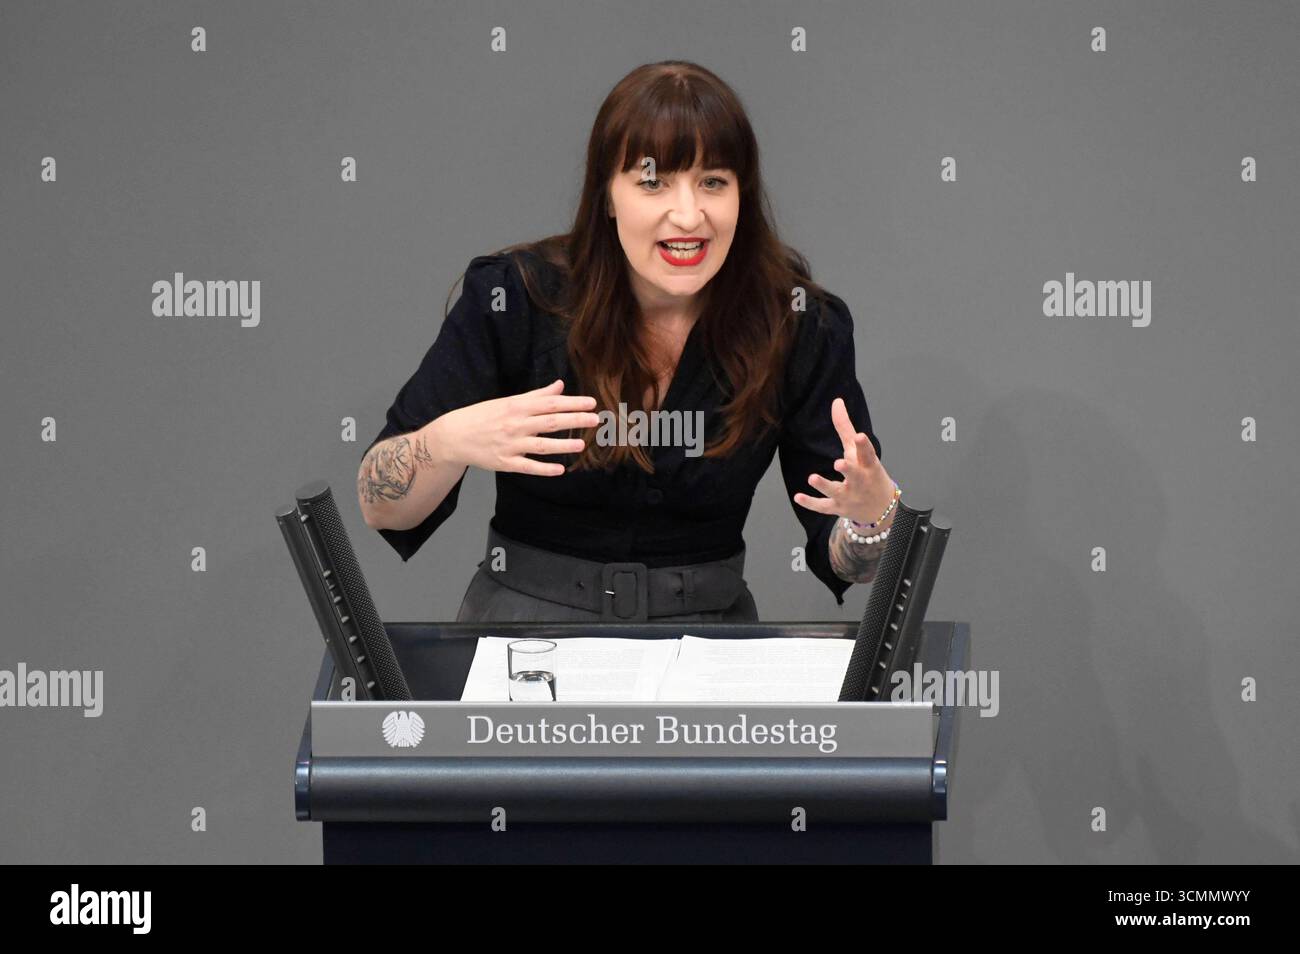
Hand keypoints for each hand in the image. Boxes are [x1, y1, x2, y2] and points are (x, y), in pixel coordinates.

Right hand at [433, 379, 599, 475]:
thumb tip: (559, 386)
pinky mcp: (505, 463)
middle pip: (550, 422)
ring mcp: (510, 445)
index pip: (549, 403)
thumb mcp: (507, 401)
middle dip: (574, 420)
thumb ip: (535, 396)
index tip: (591, 402)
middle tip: (594, 419)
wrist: (453, 436)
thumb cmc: (482, 416)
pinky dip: (544, 469)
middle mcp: (515, 425)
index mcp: (516, 407)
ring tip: (581, 444)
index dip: (572, 403)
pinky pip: (528, 467)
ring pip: (541, 446)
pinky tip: (560, 469)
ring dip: (563, 445)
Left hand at [792, 397, 893, 522]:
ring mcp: (849, 496)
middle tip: (839, 463)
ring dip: (824, 485)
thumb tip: (836, 401)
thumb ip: (846, 427)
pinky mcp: (839, 507)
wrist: (881, 508)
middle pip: (855, 475)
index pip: (868, 454)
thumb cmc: (868, 473)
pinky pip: (824, 506)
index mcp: (868, 465)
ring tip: (812, 478)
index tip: (860, 436)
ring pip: (836, 491)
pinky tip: (797, 497)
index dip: (864, 445)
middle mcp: (860, 481)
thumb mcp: (859, 451)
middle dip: (848, 470)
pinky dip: (811, 503)